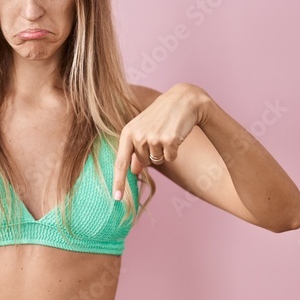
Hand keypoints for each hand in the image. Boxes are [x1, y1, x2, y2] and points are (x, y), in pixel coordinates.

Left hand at [111, 83, 207, 199]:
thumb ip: (136, 150)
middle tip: (159, 134)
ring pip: (158, 161)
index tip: (116, 198)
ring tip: (167, 133)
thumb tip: (134, 172)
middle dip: (152, 155)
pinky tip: (176, 134)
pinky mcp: (169, 140)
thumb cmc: (161, 116)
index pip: (120, 162)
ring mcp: (153, 138)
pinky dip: (175, 150)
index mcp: (127, 133)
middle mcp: (138, 136)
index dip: (118, 182)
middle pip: (144, 163)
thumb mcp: (144, 130)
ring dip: (164, 151)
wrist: (183, 101)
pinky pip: (171, 158)